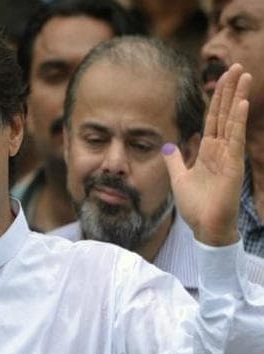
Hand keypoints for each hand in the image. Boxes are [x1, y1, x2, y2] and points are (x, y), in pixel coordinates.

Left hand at [162, 64, 250, 245]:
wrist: (205, 227)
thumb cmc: (196, 205)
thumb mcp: (179, 178)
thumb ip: (174, 160)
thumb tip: (168, 145)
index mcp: (209, 151)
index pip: (213, 118)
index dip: (217, 98)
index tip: (222, 78)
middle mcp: (221, 150)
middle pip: (225, 113)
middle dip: (230, 90)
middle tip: (237, 66)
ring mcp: (228, 156)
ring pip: (233, 121)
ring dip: (237, 97)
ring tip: (243, 75)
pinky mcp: (232, 166)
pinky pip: (235, 140)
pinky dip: (237, 121)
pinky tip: (240, 104)